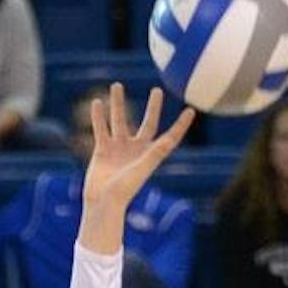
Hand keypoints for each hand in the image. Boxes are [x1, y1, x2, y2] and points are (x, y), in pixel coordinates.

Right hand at [81, 85, 193, 219]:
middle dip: (153, 107)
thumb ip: (154, 154)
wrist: (103, 202)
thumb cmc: (125, 190)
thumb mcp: (142, 169)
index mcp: (152, 155)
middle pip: (148, 123)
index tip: (190, 110)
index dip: (181, 125)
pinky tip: (97, 102)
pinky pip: (101, 128)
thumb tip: (169, 140)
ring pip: (119, 120)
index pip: (171, 137)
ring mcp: (120, 148)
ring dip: (117, 103)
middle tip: (157, 90)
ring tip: (116, 85)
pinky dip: (98, 116)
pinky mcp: (103, 149)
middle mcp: (137, 149)